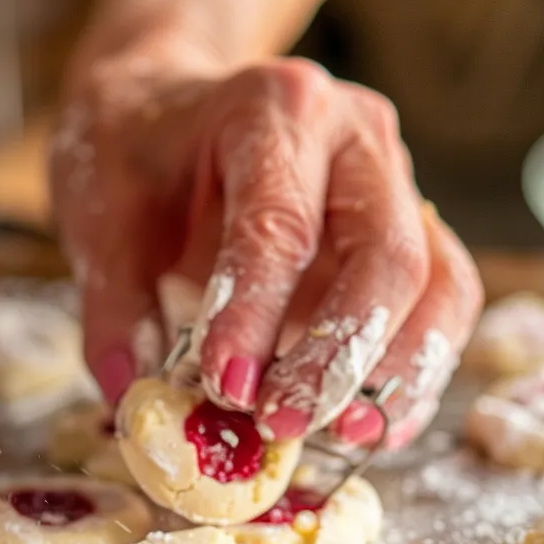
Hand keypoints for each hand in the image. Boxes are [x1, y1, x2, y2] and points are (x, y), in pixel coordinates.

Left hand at [51, 57, 482, 448]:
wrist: (170, 107)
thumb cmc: (138, 153)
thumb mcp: (100, 211)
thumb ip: (114, 304)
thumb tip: (133, 396)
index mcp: (274, 110)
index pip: (281, 224)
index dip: (258, 314)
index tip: (226, 387)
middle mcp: (356, 140)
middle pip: (387, 255)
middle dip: (338, 357)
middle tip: (279, 423)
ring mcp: (397, 185)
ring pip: (438, 283)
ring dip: (395, 375)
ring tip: (339, 436)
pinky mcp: (413, 233)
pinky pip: (442, 306)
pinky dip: (414, 374)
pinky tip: (367, 425)